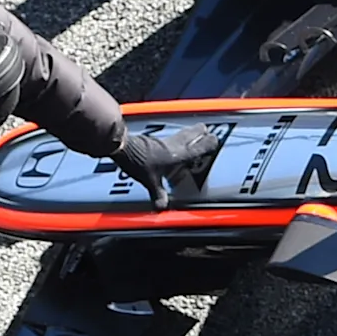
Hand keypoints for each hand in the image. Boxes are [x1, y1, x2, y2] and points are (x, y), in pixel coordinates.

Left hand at [113, 122, 227, 207]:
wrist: (121, 146)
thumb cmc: (137, 161)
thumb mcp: (150, 181)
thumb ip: (158, 193)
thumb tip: (162, 206)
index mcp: (176, 155)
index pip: (198, 148)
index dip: (207, 144)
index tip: (215, 140)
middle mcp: (172, 145)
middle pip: (191, 135)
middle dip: (200, 132)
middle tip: (206, 129)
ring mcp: (162, 140)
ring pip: (180, 133)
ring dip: (188, 131)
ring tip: (194, 129)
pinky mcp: (152, 139)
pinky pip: (169, 136)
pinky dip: (174, 136)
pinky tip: (170, 140)